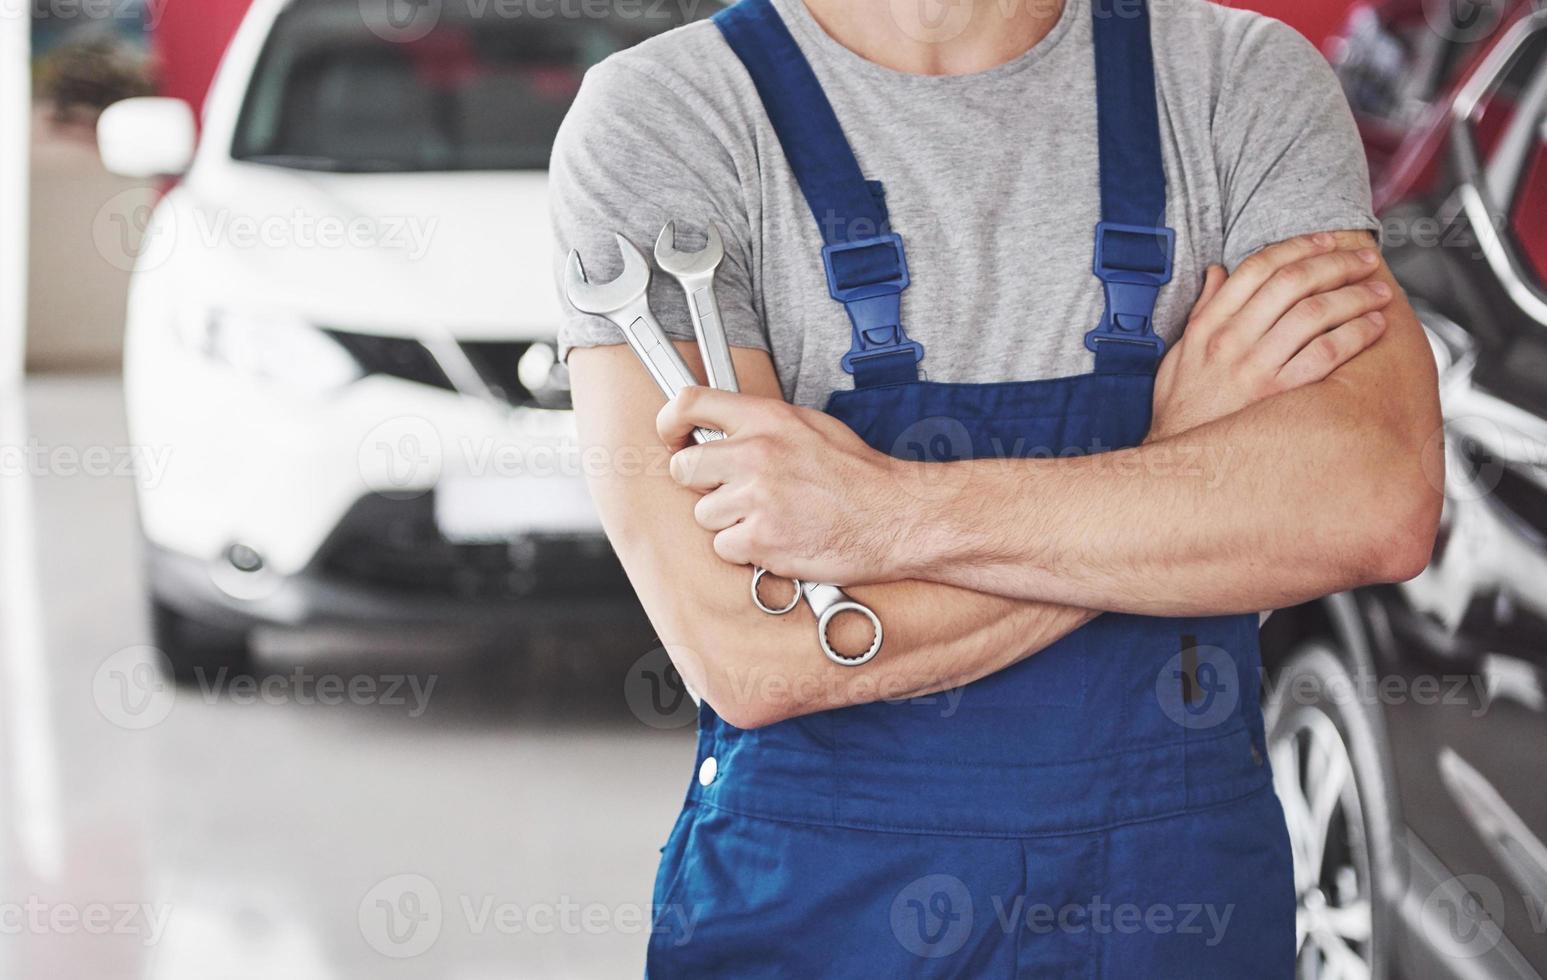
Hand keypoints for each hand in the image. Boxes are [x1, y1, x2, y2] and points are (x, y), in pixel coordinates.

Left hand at [657, 387, 905, 583]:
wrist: (894, 518)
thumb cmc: (857, 476)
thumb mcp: (810, 427)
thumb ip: (762, 425)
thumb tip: (722, 428)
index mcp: (767, 419)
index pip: (690, 403)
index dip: (670, 423)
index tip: (672, 437)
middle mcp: (756, 454)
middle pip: (684, 468)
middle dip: (701, 483)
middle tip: (731, 491)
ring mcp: (756, 499)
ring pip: (704, 513)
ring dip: (728, 521)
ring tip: (769, 517)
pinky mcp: (760, 540)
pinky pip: (724, 548)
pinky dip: (745, 550)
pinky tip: (776, 539)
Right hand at [1150, 233, 1390, 441]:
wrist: (1183, 465)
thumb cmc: (1182, 411)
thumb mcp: (1179, 354)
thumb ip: (1202, 311)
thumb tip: (1219, 273)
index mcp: (1209, 326)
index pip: (1257, 268)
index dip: (1298, 247)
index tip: (1327, 241)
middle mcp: (1232, 341)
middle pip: (1292, 283)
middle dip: (1336, 263)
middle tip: (1364, 261)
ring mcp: (1255, 367)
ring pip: (1314, 313)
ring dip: (1354, 296)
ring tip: (1377, 293)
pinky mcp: (1280, 395)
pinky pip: (1325, 354)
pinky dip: (1354, 334)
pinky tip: (1372, 328)